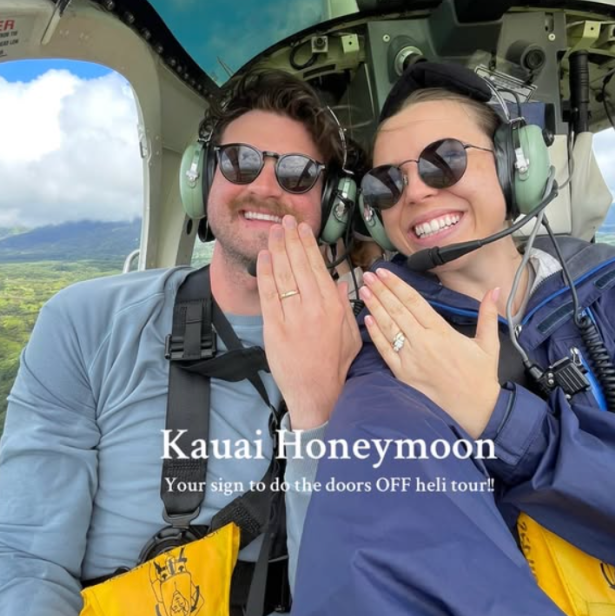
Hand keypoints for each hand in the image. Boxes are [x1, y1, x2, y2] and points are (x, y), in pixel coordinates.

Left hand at [257, 216, 361, 427]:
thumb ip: (344, 305)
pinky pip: (268, 294)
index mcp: (333, 307)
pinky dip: (265, 273)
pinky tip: (264, 257)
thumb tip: (340, 280)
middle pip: (299, 264)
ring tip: (273, 233)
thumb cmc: (334, 367)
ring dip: (276, 250)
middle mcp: (313, 307)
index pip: (318, 267)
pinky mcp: (273, 327)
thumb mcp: (350, 335)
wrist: (316, 393)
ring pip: (282, 274)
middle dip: (291, 240)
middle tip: (285, 222)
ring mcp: (292, 316)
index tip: (303, 229)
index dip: (308, 245)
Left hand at [360, 269, 500, 438]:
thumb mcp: (489, 344)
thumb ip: (487, 314)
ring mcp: (410, 359)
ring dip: (375, 307)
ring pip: (388, 327)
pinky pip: (385, 350)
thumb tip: (495, 290)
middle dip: (381, 290)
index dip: (396, 285)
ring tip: (364, 291)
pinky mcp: (403, 374)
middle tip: (368, 275)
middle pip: (397, 310)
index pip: (414, 301)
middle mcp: (423, 343)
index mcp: (441, 332)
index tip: (384, 272)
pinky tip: (367, 320)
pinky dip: (375, 334)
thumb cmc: (481, 379)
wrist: (474, 411)